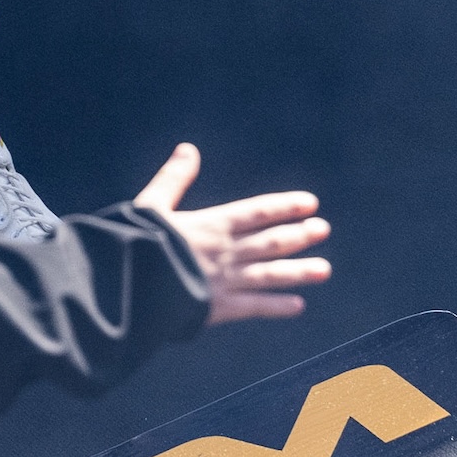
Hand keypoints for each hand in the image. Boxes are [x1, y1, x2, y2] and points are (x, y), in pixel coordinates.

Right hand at [131, 143, 328, 324]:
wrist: (131, 285)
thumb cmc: (137, 242)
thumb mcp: (152, 204)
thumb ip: (173, 178)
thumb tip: (189, 149)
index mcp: (211, 225)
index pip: (256, 212)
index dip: (284, 206)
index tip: (310, 203)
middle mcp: (226, 252)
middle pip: (271, 242)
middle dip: (299, 235)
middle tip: (323, 229)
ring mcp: (226, 281)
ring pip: (271, 275)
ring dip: (299, 271)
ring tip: (324, 270)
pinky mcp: (220, 308)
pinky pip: (255, 307)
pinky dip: (277, 306)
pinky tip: (298, 306)